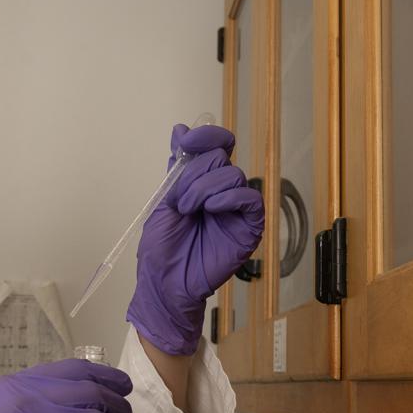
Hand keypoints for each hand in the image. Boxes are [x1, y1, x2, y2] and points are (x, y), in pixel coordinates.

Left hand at [126, 124, 264, 355]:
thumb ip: (177, 168)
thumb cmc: (161, 248)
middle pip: (221, 158)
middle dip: (196, 174)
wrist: (166, 283)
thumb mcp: (164, 201)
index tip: (187, 141)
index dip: (207, 136)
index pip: (217, 146)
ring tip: (190, 211)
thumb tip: (180, 129)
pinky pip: (250, 198)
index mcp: (202, 183)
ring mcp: (236, 209)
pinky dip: (230, 197)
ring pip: (233, 175)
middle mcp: (222, 192)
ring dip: (206, 188)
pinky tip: (213, 208)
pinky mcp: (249, 227)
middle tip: (181, 201)